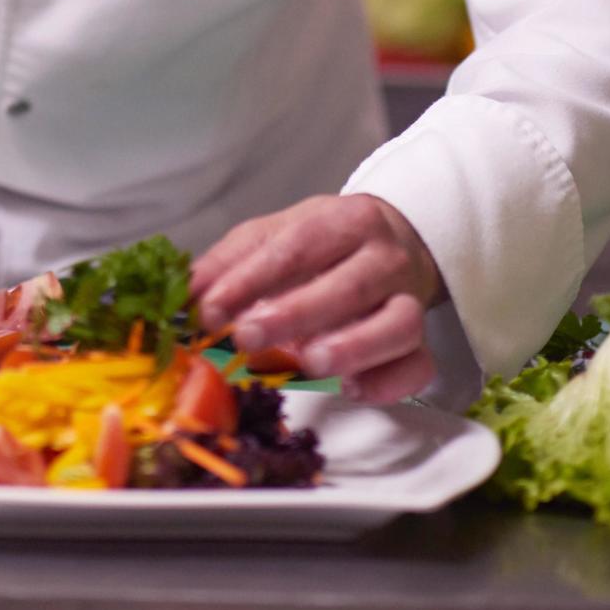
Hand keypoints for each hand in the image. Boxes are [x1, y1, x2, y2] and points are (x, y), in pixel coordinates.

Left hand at [192, 194, 442, 402]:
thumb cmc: (324, 244)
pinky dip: (389, 382)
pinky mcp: (422, 343)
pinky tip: (353, 389)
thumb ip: (232, 261)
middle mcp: (384, 258)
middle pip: (349, 286)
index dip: (252, 278)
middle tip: (246, 338)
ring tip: (308, 363)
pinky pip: (418, 367)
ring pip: (397, 325)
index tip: (211, 308)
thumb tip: (188, 293)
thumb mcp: (277, 234)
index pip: (299, 245)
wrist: (395, 242)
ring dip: (352, 348)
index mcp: (345, 220)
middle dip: (295, 314)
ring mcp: (409, 300)